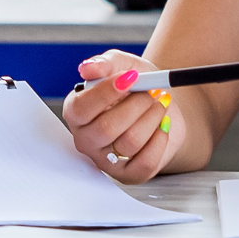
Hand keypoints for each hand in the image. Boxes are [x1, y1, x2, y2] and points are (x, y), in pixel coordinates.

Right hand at [63, 51, 183, 183]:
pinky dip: (160, 139)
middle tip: (151, 90)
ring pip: (130, 142)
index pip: (81, 108)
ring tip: (160, 103)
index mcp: (76, 111)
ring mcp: (106, 160)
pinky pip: (145, 162)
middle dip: (136, 105)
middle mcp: (86, 138)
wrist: (160, 104)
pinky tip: (162, 125)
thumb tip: (87, 68)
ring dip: (152, 117)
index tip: (130, 77)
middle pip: (106, 128)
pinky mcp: (129, 174)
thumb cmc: (135, 86)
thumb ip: (106, 63)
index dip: (106, 92)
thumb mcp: (123, 65)